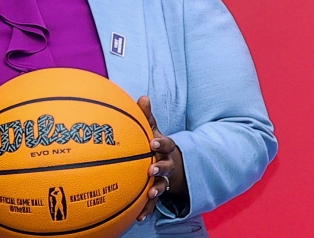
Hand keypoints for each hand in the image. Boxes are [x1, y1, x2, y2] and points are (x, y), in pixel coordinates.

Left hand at [135, 96, 188, 222]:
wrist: (174, 164)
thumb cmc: (157, 145)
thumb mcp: (154, 131)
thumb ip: (147, 116)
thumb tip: (142, 97)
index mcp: (166, 148)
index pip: (166, 144)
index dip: (160, 143)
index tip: (152, 142)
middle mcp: (168, 164)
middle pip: (167, 165)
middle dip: (161, 167)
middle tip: (151, 169)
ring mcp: (165, 179)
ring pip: (163, 185)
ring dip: (157, 189)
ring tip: (150, 194)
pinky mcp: (159, 192)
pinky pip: (154, 202)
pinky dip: (147, 209)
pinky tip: (139, 217)